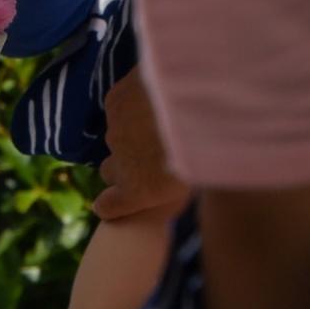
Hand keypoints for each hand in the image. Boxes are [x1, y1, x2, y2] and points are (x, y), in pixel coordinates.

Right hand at [92, 69, 189, 222]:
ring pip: (116, 137)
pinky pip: (119, 110)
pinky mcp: (113, 103)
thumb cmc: (202, 155)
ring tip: (157, 125)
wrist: (190, 109)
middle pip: (109, 170)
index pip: (107, 206)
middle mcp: (117, 162)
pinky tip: (149, 102)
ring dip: (131, 135)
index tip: (114, 202)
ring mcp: (113, 131)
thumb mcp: (188, 184)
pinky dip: (131, 109)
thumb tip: (163, 183)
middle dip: (123, 167)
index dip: (110, 204)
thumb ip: (165, 187)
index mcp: (135, 191)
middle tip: (149, 158)